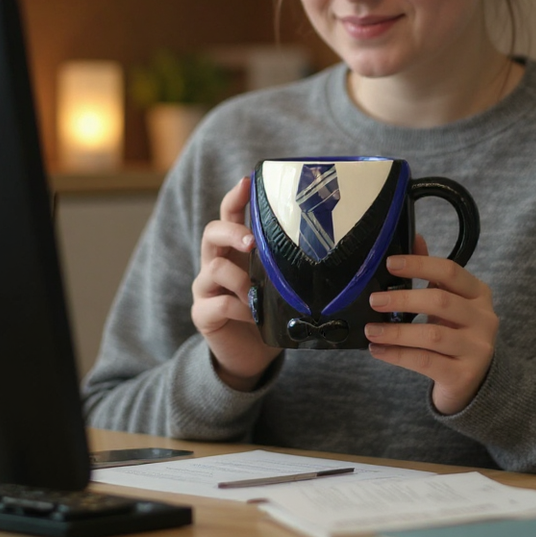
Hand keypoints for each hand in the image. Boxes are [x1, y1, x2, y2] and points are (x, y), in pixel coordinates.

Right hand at [191, 176, 280, 390]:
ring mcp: (205, 288)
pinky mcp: (202, 314)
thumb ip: (289, 265)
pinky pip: (218, 303)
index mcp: (234, 250)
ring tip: (259, 293)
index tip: (248, 181)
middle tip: (251, 240)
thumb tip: (332, 245)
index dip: (236, 197)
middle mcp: (215, 263)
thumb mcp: (281, 284)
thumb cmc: (270, 312)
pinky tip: (255, 315)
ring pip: (213, 268)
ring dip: (241, 279)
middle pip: (211, 232)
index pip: (229, 215)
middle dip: (232, 231)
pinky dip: (240, 307)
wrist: (251, 355)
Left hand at [364, 236, 497, 415]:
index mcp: (479, 294)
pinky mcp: (465, 375)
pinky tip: (378, 350)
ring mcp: (477, 349)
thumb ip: (433, 274)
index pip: (450, 271)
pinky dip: (397, 355)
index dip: (419, 264)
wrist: (474, 382)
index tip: (390, 264)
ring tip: (371, 330)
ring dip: (396, 332)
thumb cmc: (456, 334)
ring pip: (432, 335)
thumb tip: (415, 237)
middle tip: (374, 300)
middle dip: (403, 299)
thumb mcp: (450, 302)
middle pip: (441, 301)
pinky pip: (425, 362)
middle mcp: (484, 319)